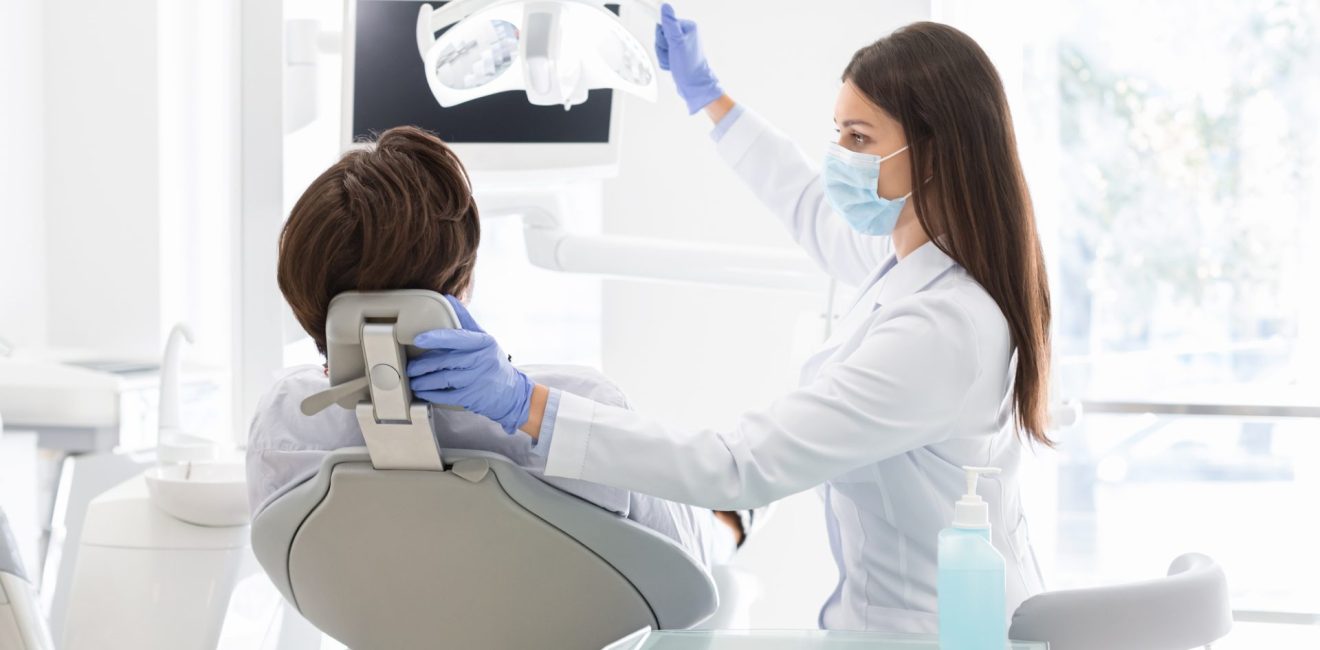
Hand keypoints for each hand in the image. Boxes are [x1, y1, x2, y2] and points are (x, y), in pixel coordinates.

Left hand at [407, 296, 532, 433]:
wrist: (512, 392)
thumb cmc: (493, 362)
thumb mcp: (485, 340)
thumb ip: (466, 321)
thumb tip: (449, 299)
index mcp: (483, 342)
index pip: (457, 337)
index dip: (436, 338)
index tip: (419, 339)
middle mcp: (481, 360)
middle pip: (445, 361)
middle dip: (422, 365)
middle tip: (410, 367)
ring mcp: (476, 380)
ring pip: (443, 379)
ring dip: (423, 382)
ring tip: (413, 381)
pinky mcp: (472, 397)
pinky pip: (447, 396)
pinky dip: (432, 395)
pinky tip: (424, 393)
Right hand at [654, 3, 722, 114]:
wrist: (694, 85)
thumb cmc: (689, 66)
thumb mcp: (677, 43)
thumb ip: (670, 25)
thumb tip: (666, 8)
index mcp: (687, 28)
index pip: (665, 22)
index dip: (661, 32)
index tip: (657, 30)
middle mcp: (684, 34)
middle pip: (661, 34)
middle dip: (662, 47)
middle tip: (671, 54)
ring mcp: (680, 44)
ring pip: (660, 45)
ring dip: (663, 55)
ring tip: (673, 61)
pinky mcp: (676, 53)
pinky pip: (662, 53)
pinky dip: (665, 60)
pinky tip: (673, 65)